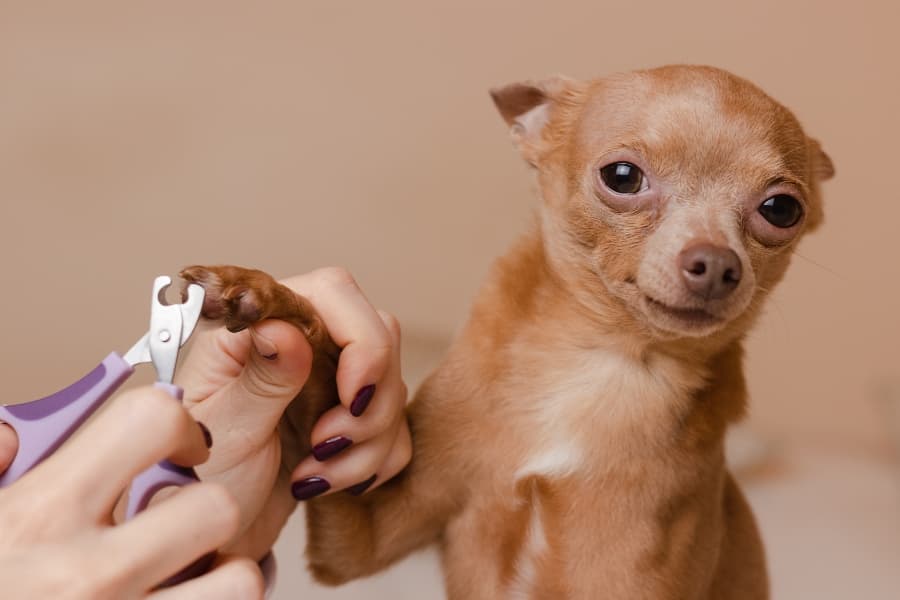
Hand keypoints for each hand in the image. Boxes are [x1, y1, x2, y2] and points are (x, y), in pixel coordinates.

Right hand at [0, 387, 262, 598]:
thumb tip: (12, 437)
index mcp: (38, 518)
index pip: (148, 421)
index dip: (175, 421)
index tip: (174, 443)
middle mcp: (90, 576)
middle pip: (217, 508)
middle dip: (206, 506)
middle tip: (178, 519)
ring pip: (238, 584)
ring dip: (221, 577)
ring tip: (186, 576)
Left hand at [177, 267, 411, 558]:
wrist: (207, 541)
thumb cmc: (194, 483)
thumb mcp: (223, 432)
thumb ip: (262, 380)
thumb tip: (286, 328)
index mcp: (255, 326)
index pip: (333, 292)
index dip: (360, 340)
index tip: (351, 397)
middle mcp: (296, 342)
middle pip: (377, 334)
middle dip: (367, 401)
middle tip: (324, 445)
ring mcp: (326, 380)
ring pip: (392, 386)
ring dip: (367, 442)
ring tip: (313, 477)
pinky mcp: (347, 418)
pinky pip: (396, 429)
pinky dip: (372, 463)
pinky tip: (325, 484)